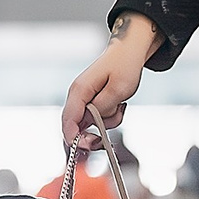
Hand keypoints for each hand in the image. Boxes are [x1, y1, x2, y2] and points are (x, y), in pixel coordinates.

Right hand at [65, 15, 160, 146]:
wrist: (129, 51)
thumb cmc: (124, 65)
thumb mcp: (119, 89)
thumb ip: (103, 108)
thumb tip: (93, 122)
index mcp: (79, 91)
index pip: (68, 121)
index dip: (75, 139)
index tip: (89, 147)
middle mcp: (78, 96)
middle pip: (75, 126)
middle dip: (91, 134)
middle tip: (106, 138)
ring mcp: (84, 99)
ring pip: (89, 124)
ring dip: (107, 122)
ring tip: (120, 107)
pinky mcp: (92, 101)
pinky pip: (98, 118)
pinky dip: (110, 117)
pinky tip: (119, 105)